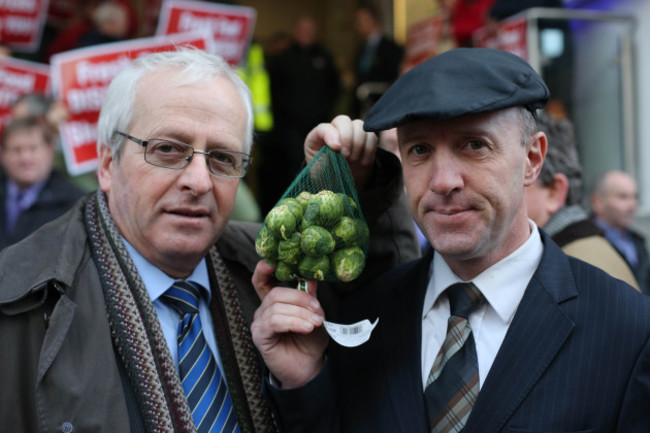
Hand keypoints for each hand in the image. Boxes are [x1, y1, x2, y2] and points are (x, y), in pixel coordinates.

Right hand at [251, 261, 328, 388]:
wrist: (310, 368)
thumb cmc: (310, 340)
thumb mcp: (315, 314)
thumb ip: (310, 295)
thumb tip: (311, 275)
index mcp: (275, 301)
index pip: (262, 280)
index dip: (264, 269)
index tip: (273, 261)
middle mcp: (264, 310)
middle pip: (275, 292)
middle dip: (300, 298)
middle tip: (318, 310)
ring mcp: (260, 323)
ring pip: (276, 307)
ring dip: (300, 313)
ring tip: (315, 323)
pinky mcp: (260, 336)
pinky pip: (274, 322)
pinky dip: (293, 322)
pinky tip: (306, 327)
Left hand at [304, 115, 376, 187]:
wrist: (340, 183)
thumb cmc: (326, 175)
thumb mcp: (318, 170)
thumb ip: (322, 159)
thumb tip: (337, 148)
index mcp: (318, 137)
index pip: (324, 128)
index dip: (331, 135)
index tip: (336, 148)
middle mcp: (335, 130)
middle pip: (343, 120)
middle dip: (347, 137)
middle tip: (346, 156)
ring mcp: (351, 133)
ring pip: (359, 125)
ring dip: (359, 143)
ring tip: (354, 160)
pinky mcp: (366, 140)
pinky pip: (372, 136)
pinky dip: (369, 149)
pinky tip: (363, 162)